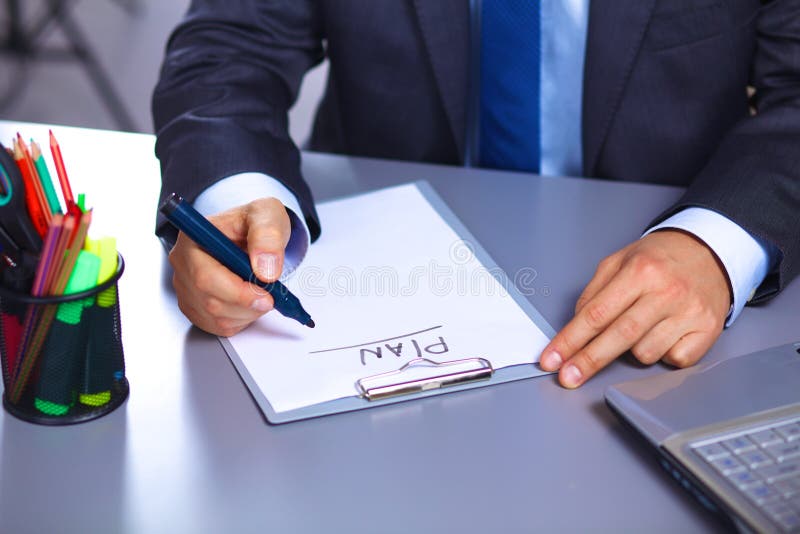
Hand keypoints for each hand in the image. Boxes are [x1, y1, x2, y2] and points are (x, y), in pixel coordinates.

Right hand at [168, 197, 290, 335]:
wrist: (254, 235)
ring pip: (214, 318)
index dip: (237, 293)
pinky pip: (217, 326)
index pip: (205, 277)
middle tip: (271, 297)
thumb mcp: (267, 215)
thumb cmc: (254, 223)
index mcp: (193, 238)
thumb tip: (265, 268)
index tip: (264, 294)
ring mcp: (186, 287)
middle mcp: (183, 264)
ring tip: (261, 293)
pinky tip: (249, 302)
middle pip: (209, 302)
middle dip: (247, 305)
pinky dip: (240, 320)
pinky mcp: (194, 305)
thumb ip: (268, 236)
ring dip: (247, 313)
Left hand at [539, 229, 731, 387]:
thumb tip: (576, 326)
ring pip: (645, 354)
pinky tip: (667, 331)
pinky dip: (664, 352)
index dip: (570, 340)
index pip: (596, 314)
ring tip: (644, 324)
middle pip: (619, 337)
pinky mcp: (708, 330)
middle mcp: (667, 292)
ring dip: (634, 349)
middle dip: (588, 361)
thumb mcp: (619, 261)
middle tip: (567, 377)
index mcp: (640, 271)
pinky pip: (673, 359)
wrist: (710, 252)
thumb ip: (594, 292)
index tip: (552, 359)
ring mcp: (690, 313)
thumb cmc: (660, 258)